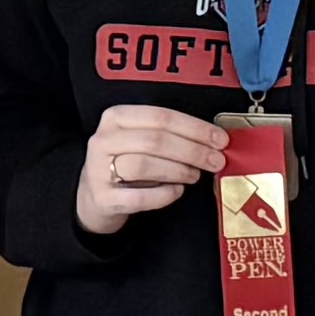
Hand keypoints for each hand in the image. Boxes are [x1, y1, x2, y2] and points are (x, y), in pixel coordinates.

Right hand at [74, 99, 228, 237]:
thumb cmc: (126, 164)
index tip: (219, 139)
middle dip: (192, 151)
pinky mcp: (103, 198)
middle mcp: (104, 140)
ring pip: (144, 165)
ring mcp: (99, 170)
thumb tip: (213, 141)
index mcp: (116, 117)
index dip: (194, 128)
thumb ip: (171, 137)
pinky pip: (139, 197)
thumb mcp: (141, 141)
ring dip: (178, 170)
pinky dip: (164, 195)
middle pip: (155, 141)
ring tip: (195, 175)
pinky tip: (176, 191)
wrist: (95, 196)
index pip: (161, 117)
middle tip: (215, 160)